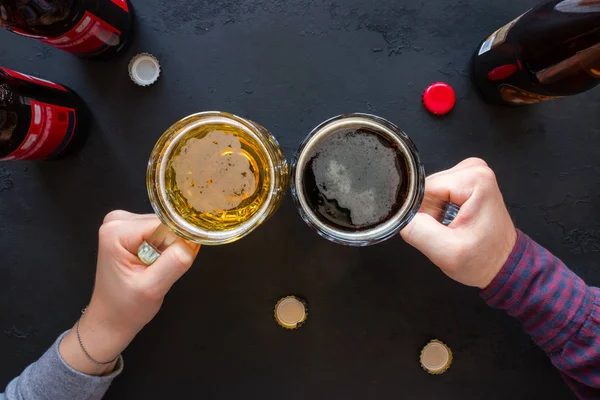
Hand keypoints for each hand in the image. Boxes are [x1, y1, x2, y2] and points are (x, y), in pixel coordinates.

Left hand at [60, 211, 199, 374]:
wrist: (110, 320)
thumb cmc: (126, 308)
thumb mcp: (153, 288)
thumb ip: (174, 261)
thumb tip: (193, 240)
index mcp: (117, 230)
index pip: (164, 224)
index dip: (177, 243)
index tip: (176, 263)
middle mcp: (117, 220)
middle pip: (164, 223)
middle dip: (171, 246)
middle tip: (162, 270)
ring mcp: (122, 223)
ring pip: (165, 227)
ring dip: (168, 248)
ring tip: (156, 269)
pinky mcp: (129, 230)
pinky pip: (160, 232)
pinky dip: (163, 248)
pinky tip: (153, 263)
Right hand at [400, 158, 516, 288]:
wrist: (503, 265)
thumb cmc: (483, 259)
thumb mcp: (446, 252)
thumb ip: (417, 230)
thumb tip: (397, 213)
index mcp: (475, 179)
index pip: (424, 188)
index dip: (421, 212)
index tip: (436, 230)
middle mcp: (476, 169)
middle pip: (427, 187)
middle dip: (428, 212)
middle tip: (445, 231)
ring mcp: (473, 172)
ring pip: (430, 190)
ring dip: (433, 211)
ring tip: (451, 227)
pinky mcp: (468, 180)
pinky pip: (438, 191)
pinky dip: (439, 208)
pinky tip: (451, 220)